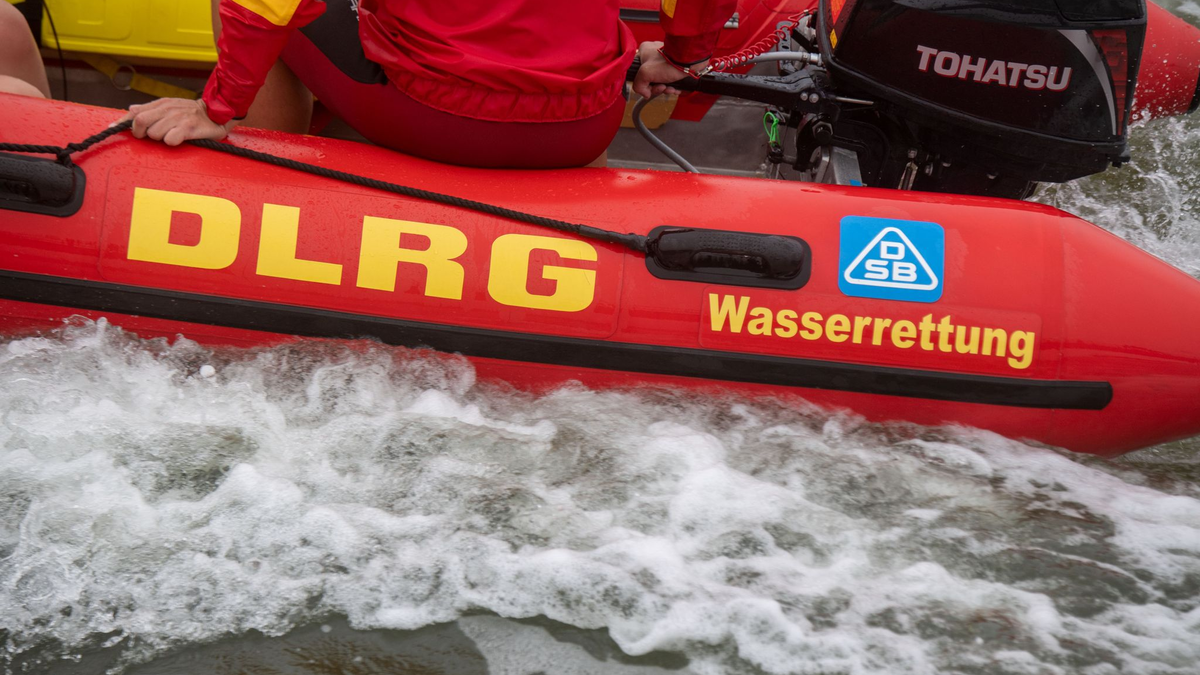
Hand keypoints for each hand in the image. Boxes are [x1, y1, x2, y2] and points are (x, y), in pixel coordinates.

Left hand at [121, 98, 235, 145]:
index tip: (113, 129)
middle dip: (140, 133)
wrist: (218, 112)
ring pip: (154, 133)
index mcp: (162, 104)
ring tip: (170, 136)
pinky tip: (179, 140)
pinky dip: (171, 142)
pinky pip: (170, 140)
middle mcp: (168, 109)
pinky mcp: (188, 129)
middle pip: (140, 122)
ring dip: (159, 139)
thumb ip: (150, 109)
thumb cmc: (193, 113)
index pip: (135, 112)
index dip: (123, 122)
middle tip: (149, 137)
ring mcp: (178, 119)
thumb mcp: (171, 106)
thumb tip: (131, 109)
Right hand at [632, 41, 706, 99]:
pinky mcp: (675, 65)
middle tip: (662, 87)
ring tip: (671, 88)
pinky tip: (676, 88)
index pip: (637, 71)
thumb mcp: (645, 74)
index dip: (643, 83)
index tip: (649, 87)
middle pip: (650, 78)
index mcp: (644, 51)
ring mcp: (666, 60)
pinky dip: (673, 86)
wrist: (690, 61)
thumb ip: (638, 85)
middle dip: (657, 87)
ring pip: (661, 80)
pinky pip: (671, 79)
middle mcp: (654, 54)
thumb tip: (645, 93)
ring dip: (666, 88)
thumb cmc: (668, 62)